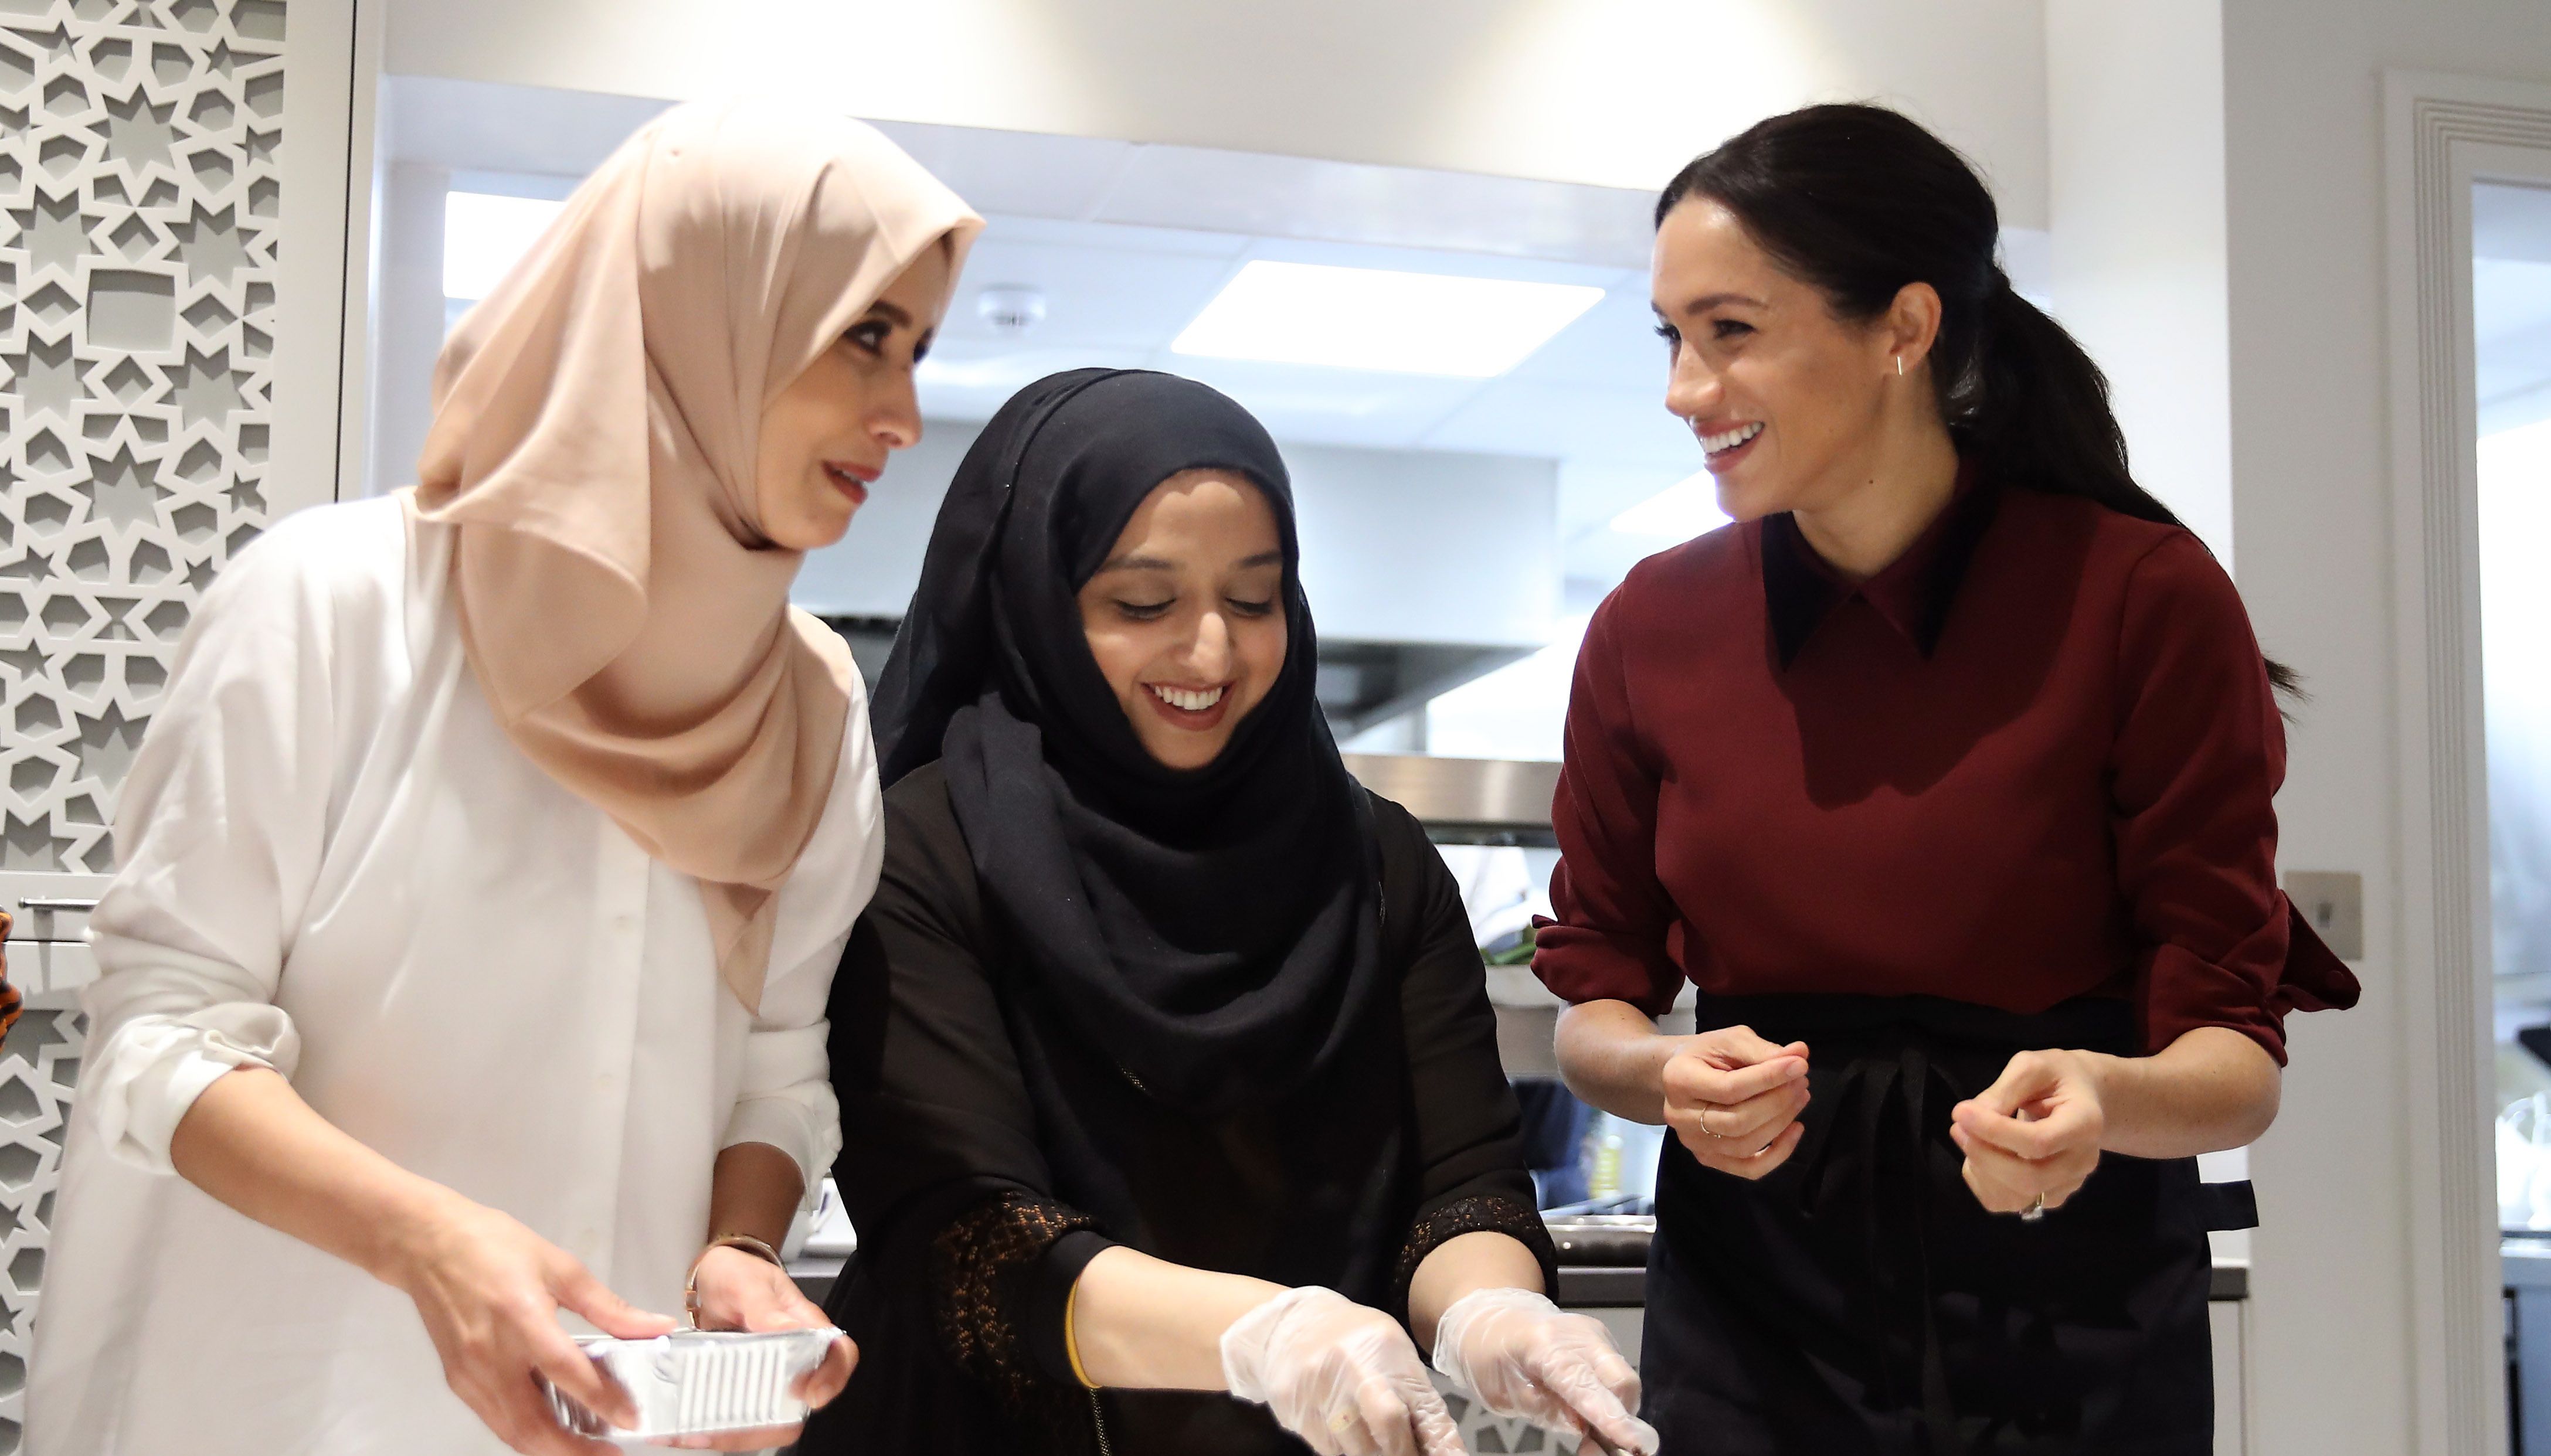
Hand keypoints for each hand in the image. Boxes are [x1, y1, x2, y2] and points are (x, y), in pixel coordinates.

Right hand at [384, 1193, 677, 1455]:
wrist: (427, 1245)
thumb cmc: (490, 1246)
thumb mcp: (560, 1266)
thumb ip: (609, 1306)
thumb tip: (653, 1326)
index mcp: (521, 1317)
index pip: (566, 1372)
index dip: (602, 1400)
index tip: (631, 1418)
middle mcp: (491, 1354)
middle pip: (533, 1422)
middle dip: (574, 1449)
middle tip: (611, 1453)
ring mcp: (469, 1373)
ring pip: (512, 1431)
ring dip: (550, 1449)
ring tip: (587, 1449)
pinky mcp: (458, 1382)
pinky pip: (495, 1420)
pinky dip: (525, 1433)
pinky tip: (551, 1430)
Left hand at [661, 1244, 856, 1449]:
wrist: (709, 1280)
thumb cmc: (735, 1274)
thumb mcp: (746, 1283)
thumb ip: (765, 1307)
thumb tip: (791, 1331)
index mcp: (805, 1326)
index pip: (839, 1354)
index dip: (833, 1378)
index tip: (810, 1394)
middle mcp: (793, 1356)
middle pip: (805, 1400)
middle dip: (776, 1422)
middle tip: (739, 1425)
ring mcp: (768, 1375)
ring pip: (772, 1418)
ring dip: (744, 1432)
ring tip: (709, 1432)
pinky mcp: (743, 1388)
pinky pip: (742, 1417)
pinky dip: (721, 1428)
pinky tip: (696, 1429)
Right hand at [1221, 1286, 1465, 1455]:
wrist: (1287, 1324)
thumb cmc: (1353, 1339)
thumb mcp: (1392, 1351)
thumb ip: (1416, 1396)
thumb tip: (1443, 1448)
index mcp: (1384, 1350)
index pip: (1421, 1410)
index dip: (1439, 1445)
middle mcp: (1350, 1368)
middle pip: (1387, 1428)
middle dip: (1402, 1452)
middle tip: (1405, 1453)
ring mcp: (1317, 1391)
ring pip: (1357, 1450)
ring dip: (1373, 1454)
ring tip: (1378, 1443)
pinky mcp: (1294, 1412)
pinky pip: (1329, 1450)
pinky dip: (1346, 1451)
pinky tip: (1349, 1437)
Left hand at [1430, 1287, 1657, 1454]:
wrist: (1492, 1319)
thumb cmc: (1489, 1357)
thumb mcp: (1505, 1395)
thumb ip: (1549, 1412)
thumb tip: (1589, 1429)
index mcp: (1544, 1347)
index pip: (1586, 1387)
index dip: (1612, 1419)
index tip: (1633, 1444)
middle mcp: (1578, 1335)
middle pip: (1623, 1382)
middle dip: (1620, 1418)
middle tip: (1599, 1444)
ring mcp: (1594, 1334)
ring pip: (1625, 1381)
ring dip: (1616, 1410)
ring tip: (1588, 1427)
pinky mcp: (1603, 1339)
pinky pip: (1617, 1376)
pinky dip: (1610, 1398)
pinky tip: (1587, 1407)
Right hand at [1660, 1026, 1810, 1178]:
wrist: (1682, 1074)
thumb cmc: (1706, 1054)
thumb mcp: (1729, 1040)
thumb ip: (1761, 1050)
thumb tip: (1799, 1054)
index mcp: (1679, 1080)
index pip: (1730, 1088)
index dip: (1769, 1078)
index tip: (1799, 1065)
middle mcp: (1680, 1117)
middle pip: (1738, 1121)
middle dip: (1778, 1102)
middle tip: (1801, 1082)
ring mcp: (1693, 1142)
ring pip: (1745, 1145)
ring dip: (1781, 1122)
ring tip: (1800, 1097)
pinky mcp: (1708, 1158)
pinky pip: (1749, 1168)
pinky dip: (1779, 1153)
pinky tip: (1795, 1128)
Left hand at [1950, 1047, 2108, 1214]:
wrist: (2084, 1098)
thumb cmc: (2057, 1077)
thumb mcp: (2032, 1066)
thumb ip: (2004, 1090)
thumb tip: (1973, 1117)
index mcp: (2085, 1124)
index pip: (2038, 1142)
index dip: (1994, 1131)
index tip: (1960, 1111)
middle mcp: (2082, 1162)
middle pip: (2029, 1178)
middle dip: (1983, 1154)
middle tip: (1958, 1126)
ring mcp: (2068, 1184)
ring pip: (2016, 1197)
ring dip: (1981, 1169)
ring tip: (1969, 1136)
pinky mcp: (2049, 1196)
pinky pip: (2008, 1202)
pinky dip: (1984, 1182)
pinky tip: (1981, 1154)